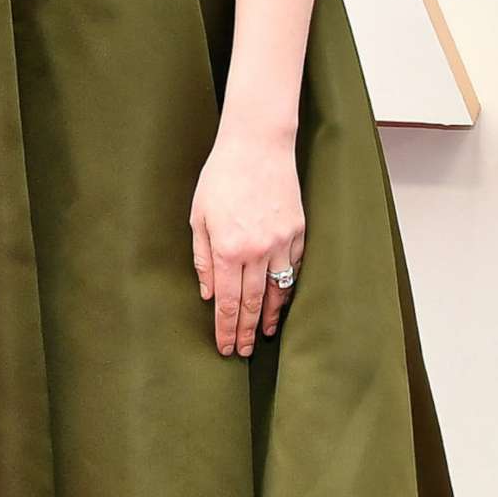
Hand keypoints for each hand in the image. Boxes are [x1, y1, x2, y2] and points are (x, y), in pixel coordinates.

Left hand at [189, 127, 304, 357]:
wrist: (258, 144)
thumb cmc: (222, 176)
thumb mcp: (199, 216)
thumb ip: (202, 257)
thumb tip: (207, 292)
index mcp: (227, 249)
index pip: (225, 302)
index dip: (225, 329)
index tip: (226, 347)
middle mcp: (256, 251)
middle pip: (251, 304)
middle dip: (245, 332)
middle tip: (243, 352)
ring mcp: (281, 243)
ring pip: (277, 291)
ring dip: (269, 316)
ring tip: (265, 335)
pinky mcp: (298, 233)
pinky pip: (292, 270)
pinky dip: (286, 289)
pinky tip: (280, 301)